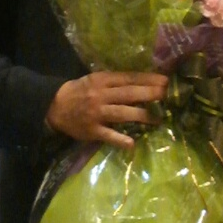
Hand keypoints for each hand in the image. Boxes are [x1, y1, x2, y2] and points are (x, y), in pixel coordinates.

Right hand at [45, 71, 168, 149]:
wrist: (55, 106)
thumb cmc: (81, 90)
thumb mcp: (97, 79)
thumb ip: (116, 81)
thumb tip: (144, 82)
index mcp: (103, 80)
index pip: (129, 78)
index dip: (148, 79)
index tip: (165, 80)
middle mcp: (101, 95)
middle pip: (128, 94)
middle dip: (149, 94)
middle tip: (167, 94)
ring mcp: (96, 114)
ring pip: (121, 113)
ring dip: (141, 116)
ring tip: (159, 118)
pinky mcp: (92, 131)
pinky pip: (108, 135)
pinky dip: (120, 139)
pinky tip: (132, 143)